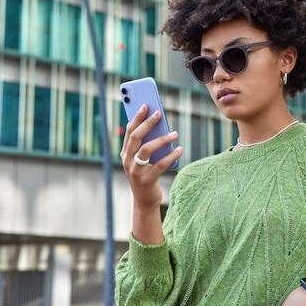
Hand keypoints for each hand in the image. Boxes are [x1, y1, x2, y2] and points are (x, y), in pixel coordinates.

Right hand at [120, 104, 182, 243]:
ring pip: (146, 150)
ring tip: (175, 133)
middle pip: (136, 138)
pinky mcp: (146, 180)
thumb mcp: (143, 159)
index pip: (129, 131)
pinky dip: (171, 156)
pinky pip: (160, 165)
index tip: (145, 105)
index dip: (137, 118)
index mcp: (125, 153)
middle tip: (159, 113)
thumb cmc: (146, 175)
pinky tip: (180, 149)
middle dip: (147, 123)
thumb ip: (147, 145)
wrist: (145, 200)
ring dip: (161, 139)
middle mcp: (127, 161)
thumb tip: (160, 126)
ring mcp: (135, 171)